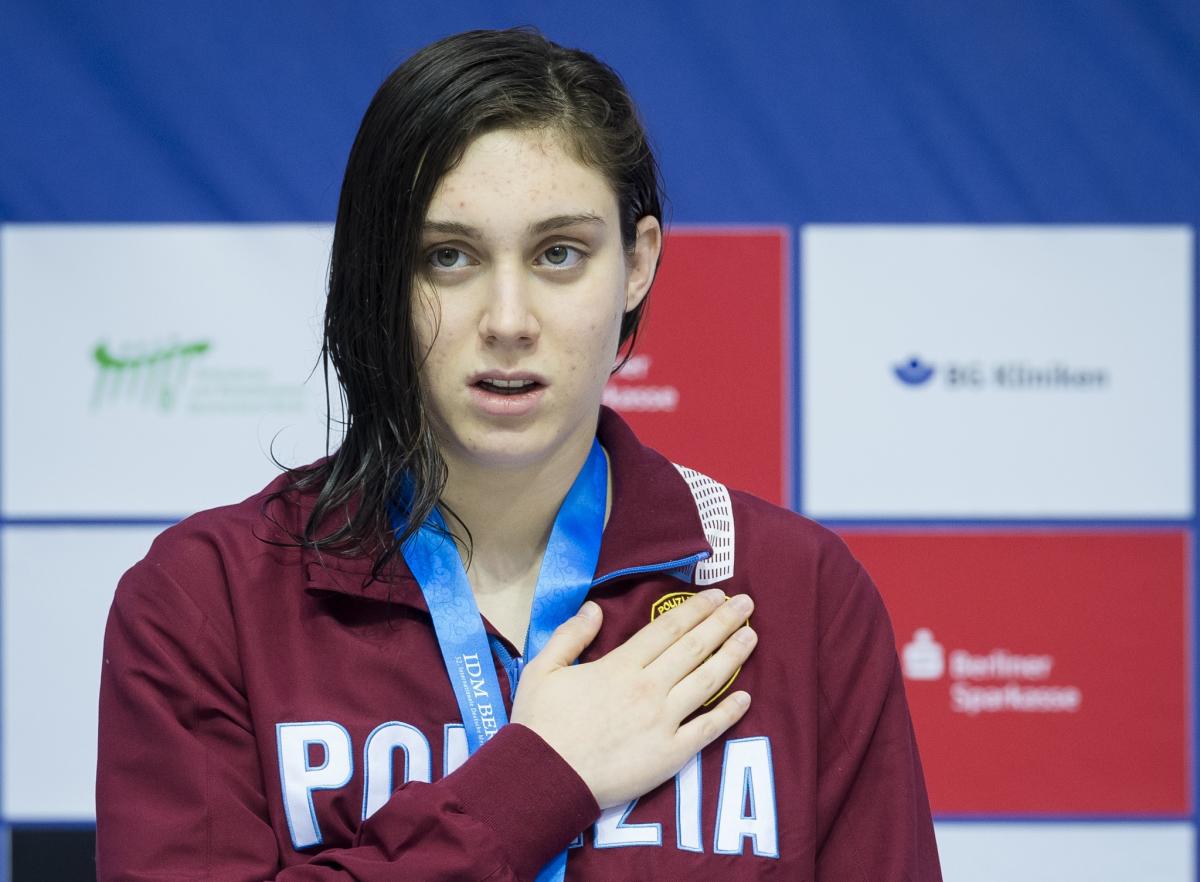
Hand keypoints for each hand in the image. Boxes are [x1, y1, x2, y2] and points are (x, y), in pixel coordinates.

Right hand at [510, 588, 755, 809]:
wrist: (544, 780)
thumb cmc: (540, 724)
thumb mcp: (543, 669)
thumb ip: (571, 635)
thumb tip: (595, 608)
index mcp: (620, 666)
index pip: (667, 629)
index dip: (695, 609)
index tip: (716, 595)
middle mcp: (648, 688)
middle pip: (694, 648)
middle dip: (723, 622)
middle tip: (746, 604)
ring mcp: (663, 722)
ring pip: (707, 681)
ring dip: (732, 656)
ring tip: (751, 636)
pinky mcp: (670, 755)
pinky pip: (707, 729)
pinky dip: (729, 712)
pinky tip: (745, 697)